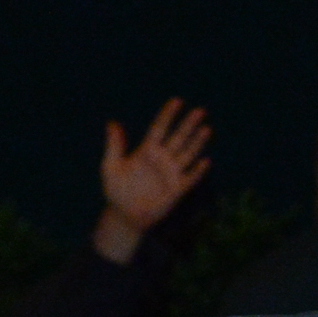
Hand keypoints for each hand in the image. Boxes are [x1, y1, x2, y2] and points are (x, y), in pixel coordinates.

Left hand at [96, 98, 212, 261]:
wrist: (125, 215)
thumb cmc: (116, 190)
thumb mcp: (111, 166)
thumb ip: (114, 145)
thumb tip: (112, 123)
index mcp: (146, 150)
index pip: (160, 128)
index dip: (168, 115)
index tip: (177, 101)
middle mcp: (162, 159)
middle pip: (179, 137)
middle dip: (188, 124)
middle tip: (200, 111)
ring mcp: (171, 173)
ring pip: (187, 154)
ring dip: (197, 142)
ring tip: (206, 129)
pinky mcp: (177, 189)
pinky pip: (190, 178)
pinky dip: (197, 171)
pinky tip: (205, 161)